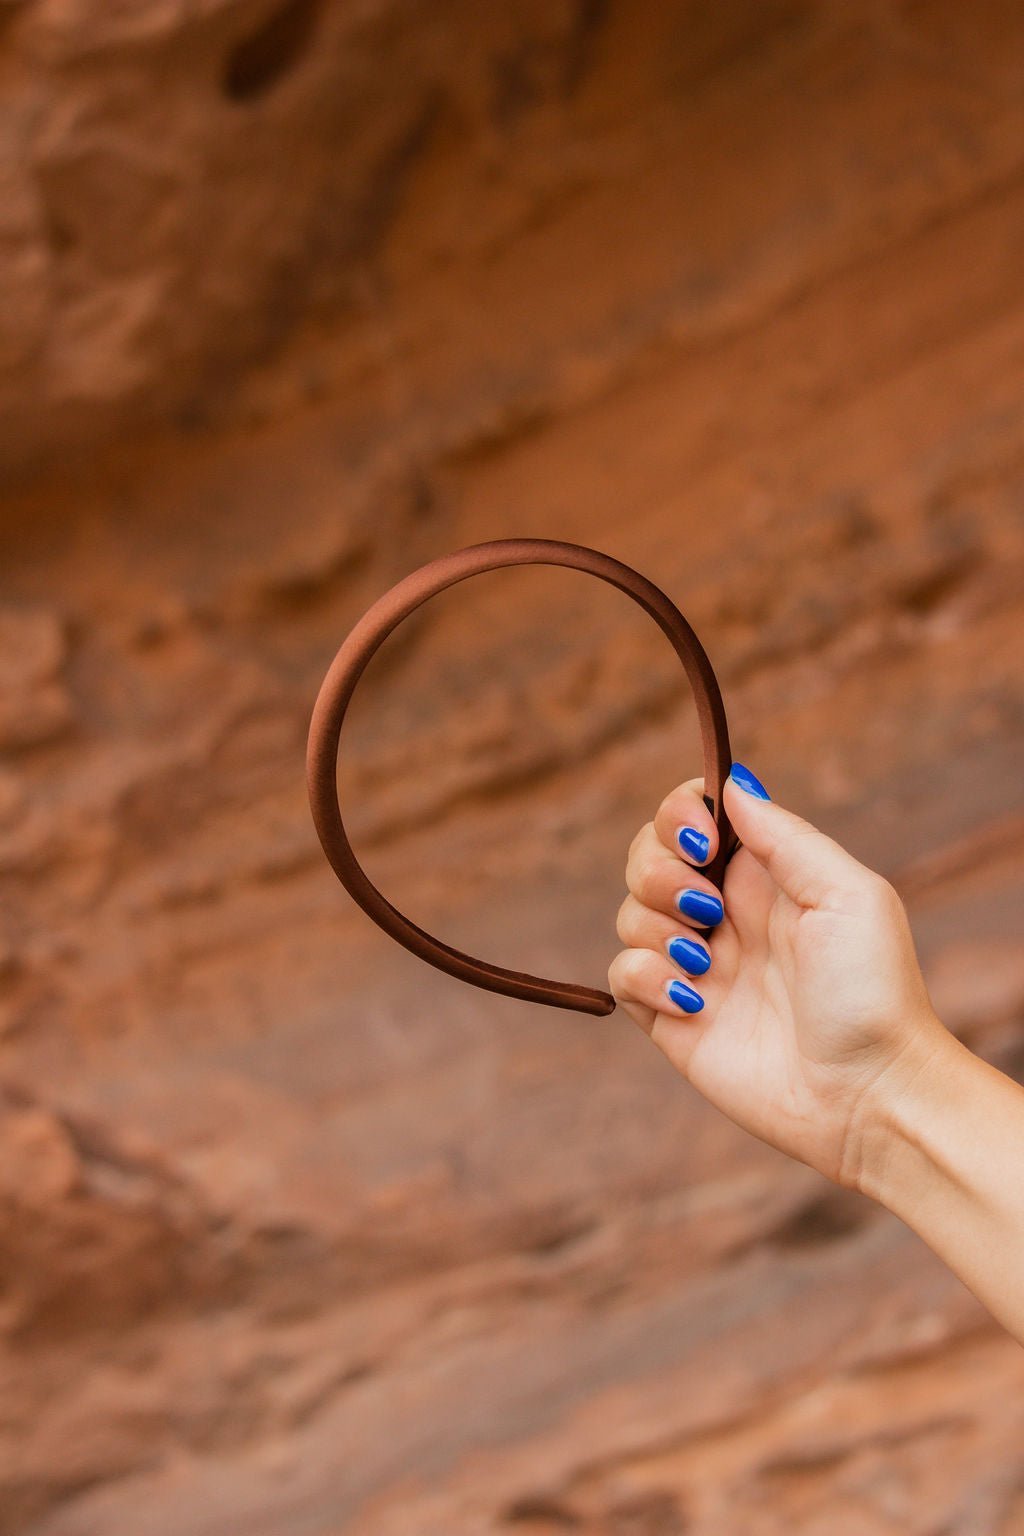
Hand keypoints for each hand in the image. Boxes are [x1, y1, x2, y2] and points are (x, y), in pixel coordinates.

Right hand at [608, 764, 948, 1188]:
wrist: (867, 1095)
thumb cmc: (873, 993)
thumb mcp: (848, 895)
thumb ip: (785, 837)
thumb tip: (730, 786)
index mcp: (763, 875)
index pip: (691, 815)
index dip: (679, 814)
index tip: (702, 841)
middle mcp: (722, 913)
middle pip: (645, 856)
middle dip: (658, 871)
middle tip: (706, 909)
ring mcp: (694, 964)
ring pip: (629, 913)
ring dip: (658, 928)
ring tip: (707, 965)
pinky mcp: (672, 1017)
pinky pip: (623, 974)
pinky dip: (644, 977)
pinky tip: (692, 1001)